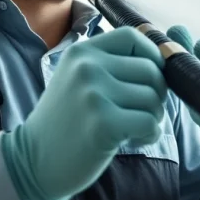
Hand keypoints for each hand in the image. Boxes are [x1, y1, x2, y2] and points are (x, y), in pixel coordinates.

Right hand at [1, 27, 167, 199]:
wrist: (33, 162)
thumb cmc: (66, 122)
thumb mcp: (79, 80)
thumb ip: (113, 64)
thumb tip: (166, 54)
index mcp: (81, 52)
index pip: (132, 37)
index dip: (151, 56)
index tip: (149, 79)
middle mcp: (87, 67)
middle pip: (150, 70)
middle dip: (156, 94)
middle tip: (140, 112)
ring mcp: (94, 94)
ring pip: (154, 98)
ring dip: (153, 117)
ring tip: (132, 127)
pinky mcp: (104, 123)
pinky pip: (150, 122)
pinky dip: (151, 134)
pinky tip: (134, 140)